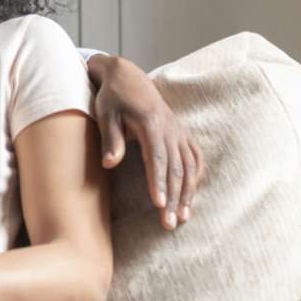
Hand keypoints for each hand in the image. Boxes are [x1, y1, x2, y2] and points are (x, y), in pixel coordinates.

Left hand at [88, 54, 204, 229]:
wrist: (128, 76)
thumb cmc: (113, 97)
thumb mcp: (105, 113)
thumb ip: (110, 139)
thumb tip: (109, 164)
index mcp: (151, 123)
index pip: (156, 158)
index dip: (158, 182)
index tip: (159, 205)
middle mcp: (170, 128)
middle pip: (175, 168)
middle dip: (173, 198)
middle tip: (169, 224)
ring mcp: (179, 131)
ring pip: (189, 166)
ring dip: (187, 193)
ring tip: (183, 218)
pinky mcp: (182, 133)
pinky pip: (195, 157)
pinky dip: (196, 177)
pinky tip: (192, 196)